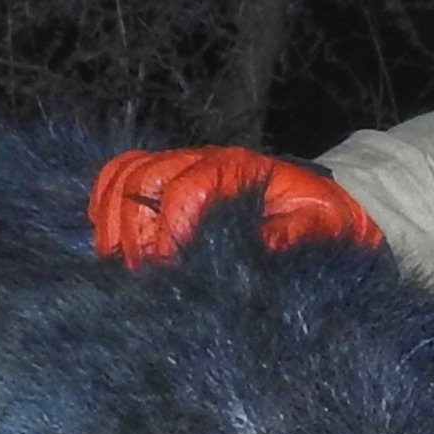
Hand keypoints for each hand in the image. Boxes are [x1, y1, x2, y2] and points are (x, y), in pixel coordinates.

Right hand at [90, 146, 382, 265]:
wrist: (327, 200)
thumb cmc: (322, 215)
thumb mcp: (319, 226)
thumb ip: (289, 234)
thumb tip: (252, 250)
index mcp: (238, 168)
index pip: (186, 190)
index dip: (171, 230)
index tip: (168, 268)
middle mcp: (203, 159)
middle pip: (145, 179)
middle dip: (136, 230)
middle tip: (141, 274)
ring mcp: (183, 164)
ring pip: (127, 174)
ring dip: (115, 217)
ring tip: (117, 261)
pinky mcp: (171, 176)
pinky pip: (123, 172)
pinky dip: (106, 198)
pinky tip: (107, 234)